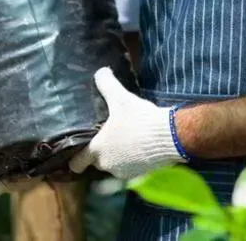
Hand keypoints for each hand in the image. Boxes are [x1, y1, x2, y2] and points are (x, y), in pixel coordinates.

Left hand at [68, 67, 183, 180]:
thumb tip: (100, 71)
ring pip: (114, 164)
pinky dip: (132, 158)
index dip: (75, 158)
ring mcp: (124, 171)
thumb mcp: (120, 97)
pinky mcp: (140, 174)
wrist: (169, 136)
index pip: (77, 163)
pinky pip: (130, 166)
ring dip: (117, 155)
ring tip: (126, 138)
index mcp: (97, 150)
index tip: (78, 152)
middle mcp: (107, 165)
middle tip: (107, 135)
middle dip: (101, 151)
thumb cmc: (139, 118)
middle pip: (97, 162)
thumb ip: (106, 84)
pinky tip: (139, 144)